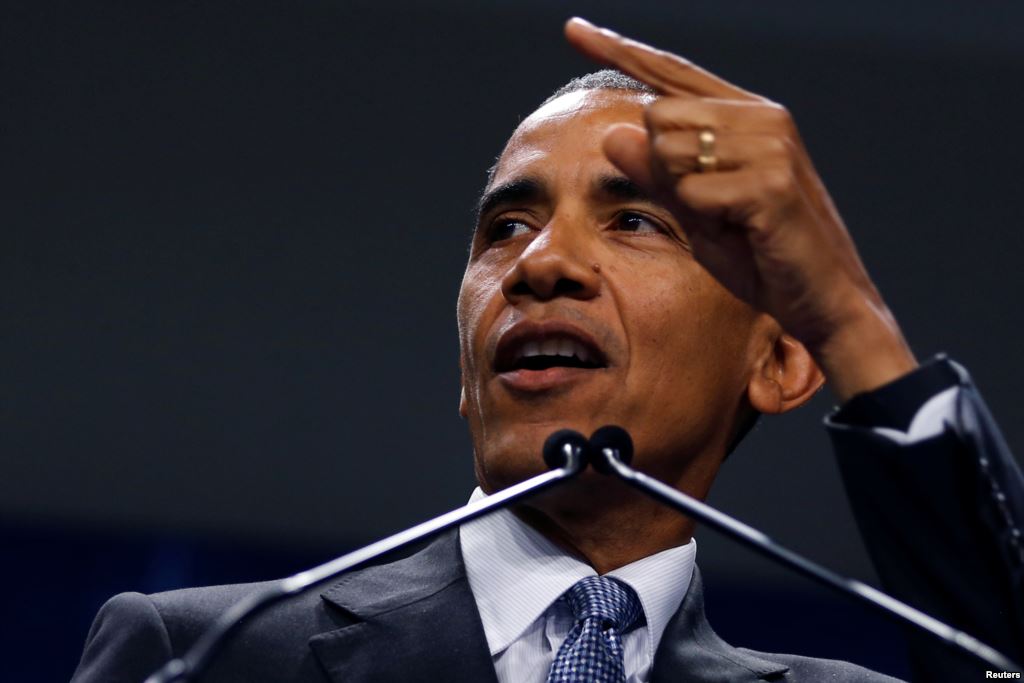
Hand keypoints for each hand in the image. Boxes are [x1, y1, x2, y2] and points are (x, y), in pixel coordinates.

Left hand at [564, 17, 916, 399]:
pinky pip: (693, 192)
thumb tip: (612, 133)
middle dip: (665, 169)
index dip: (618, 50)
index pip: (668, 73)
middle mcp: (761, 116)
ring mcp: (770, 143)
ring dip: (686, 195)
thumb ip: (656, 173)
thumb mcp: (694, 213)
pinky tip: (744, 231)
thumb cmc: (759, 254)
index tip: (572, 28)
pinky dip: (705, 220)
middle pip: (657, 114)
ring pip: (669, 151)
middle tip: (713, 208)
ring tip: (732, 219)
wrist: (821, 299)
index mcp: (744, 114)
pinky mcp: (771, 181)